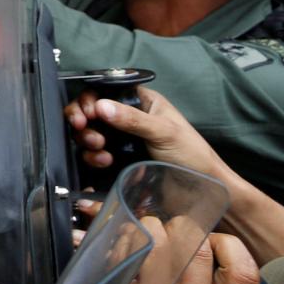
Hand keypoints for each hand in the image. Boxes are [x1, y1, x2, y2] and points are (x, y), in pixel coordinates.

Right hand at [65, 87, 226, 182]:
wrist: (200, 192)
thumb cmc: (192, 154)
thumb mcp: (164, 132)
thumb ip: (132, 119)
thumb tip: (100, 106)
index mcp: (141, 102)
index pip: (106, 91)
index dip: (91, 99)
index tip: (87, 113)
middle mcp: (128, 118)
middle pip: (91, 111)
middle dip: (83, 119)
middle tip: (83, 128)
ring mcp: (121, 139)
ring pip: (89, 132)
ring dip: (87, 139)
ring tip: (99, 147)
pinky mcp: (117, 160)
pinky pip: (93, 154)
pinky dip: (92, 156)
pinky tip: (103, 160)